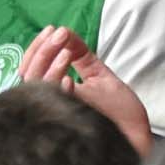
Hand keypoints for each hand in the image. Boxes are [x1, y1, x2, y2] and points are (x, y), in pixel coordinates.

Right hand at [21, 26, 153, 156]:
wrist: (136, 135)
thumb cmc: (117, 110)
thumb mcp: (97, 74)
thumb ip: (79, 54)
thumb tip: (63, 30)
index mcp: (53, 92)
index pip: (30, 69)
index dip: (37, 48)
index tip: (51, 29)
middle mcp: (49, 104)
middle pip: (28, 76)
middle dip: (42, 51)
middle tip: (57, 34)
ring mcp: (57, 114)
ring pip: (36, 87)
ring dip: (48, 64)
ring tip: (65, 51)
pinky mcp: (68, 124)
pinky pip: (54, 105)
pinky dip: (58, 88)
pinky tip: (68, 78)